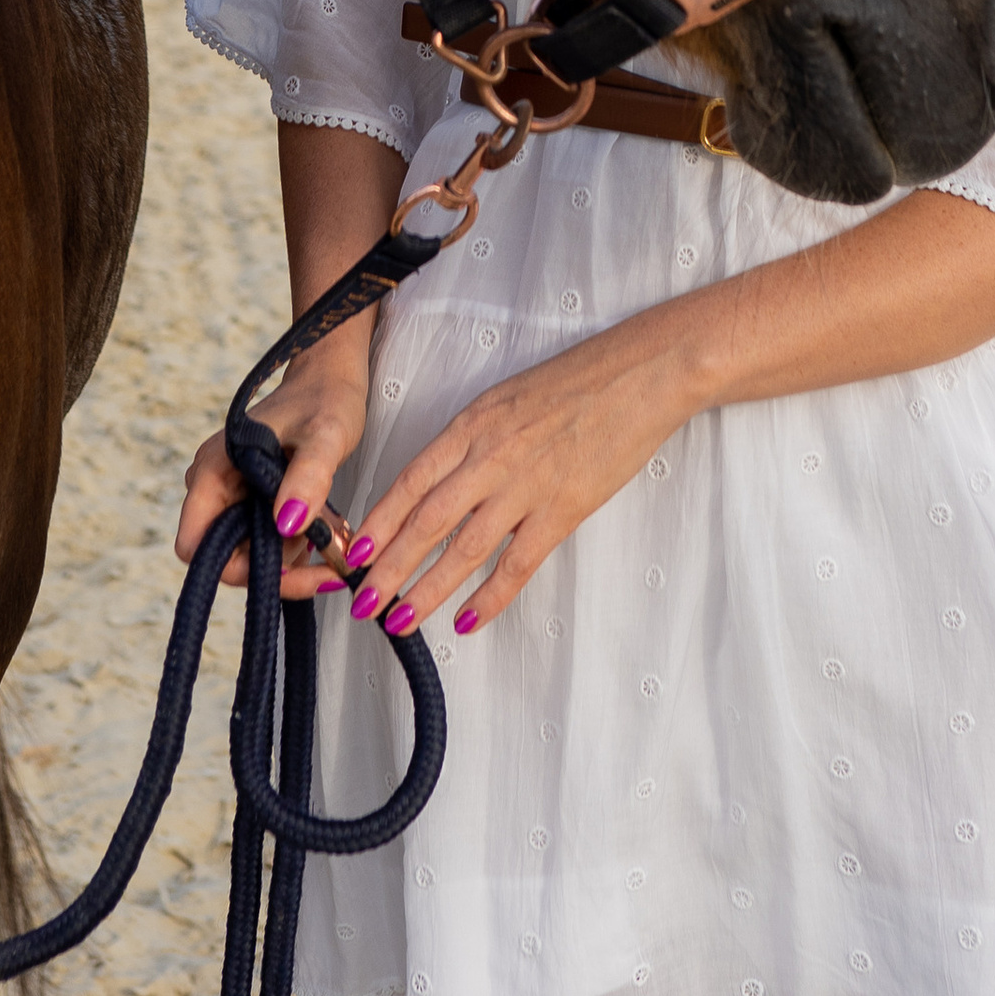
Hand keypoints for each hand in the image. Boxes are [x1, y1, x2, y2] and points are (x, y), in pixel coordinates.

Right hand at [175, 346, 372, 599]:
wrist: (331, 377)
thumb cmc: (325, 398)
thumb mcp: (325, 436)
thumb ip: (308, 477)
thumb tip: (286, 524)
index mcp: (213, 470)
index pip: (195, 545)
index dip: (233, 566)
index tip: (284, 562)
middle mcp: (214, 484)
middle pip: (225, 556)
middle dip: (274, 565)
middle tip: (323, 556)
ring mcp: (232, 492)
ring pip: (249, 552)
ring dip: (290, 557)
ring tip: (330, 534)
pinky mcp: (253, 497)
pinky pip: (264, 538)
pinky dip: (294, 544)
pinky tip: (323, 530)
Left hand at [343, 320, 692, 640]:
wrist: (640, 374)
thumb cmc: (577, 380)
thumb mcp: (508, 397)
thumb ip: (473, 439)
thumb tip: (440, 482)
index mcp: (473, 424)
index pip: (411, 480)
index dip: (379, 520)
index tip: (354, 551)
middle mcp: (491, 457)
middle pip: (426, 521)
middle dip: (388, 566)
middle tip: (362, 601)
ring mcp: (526, 486)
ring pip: (464, 549)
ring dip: (427, 590)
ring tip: (400, 620)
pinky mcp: (563, 510)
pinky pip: (518, 563)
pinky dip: (490, 596)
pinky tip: (468, 619)